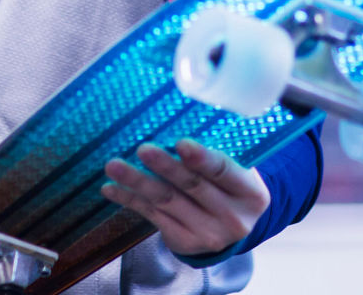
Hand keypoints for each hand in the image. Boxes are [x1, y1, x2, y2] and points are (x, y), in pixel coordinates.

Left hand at [102, 140, 268, 258]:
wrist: (230, 226)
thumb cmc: (230, 184)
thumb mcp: (236, 170)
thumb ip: (217, 153)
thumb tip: (175, 120)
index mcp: (251, 194)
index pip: (224, 171)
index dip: (202, 158)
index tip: (181, 143)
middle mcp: (233, 218)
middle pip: (192, 187)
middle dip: (165, 166)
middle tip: (142, 148)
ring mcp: (207, 235)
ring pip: (166, 202)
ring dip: (138, 181)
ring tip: (114, 165)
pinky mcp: (183, 243)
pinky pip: (152, 216)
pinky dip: (130, 200)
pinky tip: (111, 188)